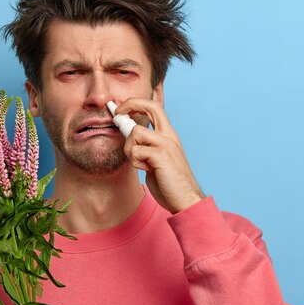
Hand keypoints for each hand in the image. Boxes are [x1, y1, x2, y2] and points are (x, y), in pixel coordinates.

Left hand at [115, 98, 204, 213]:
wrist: (185, 200)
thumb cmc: (169, 183)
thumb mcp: (156, 160)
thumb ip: (146, 148)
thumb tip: (128, 139)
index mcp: (169, 136)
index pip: (155, 108)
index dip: (136, 104)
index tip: (121, 109)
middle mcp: (169, 136)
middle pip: (150, 107)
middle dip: (131, 104)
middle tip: (118, 113)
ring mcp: (166, 144)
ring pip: (136, 132)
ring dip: (130, 149)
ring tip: (140, 163)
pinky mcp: (161, 155)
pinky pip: (136, 150)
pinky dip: (135, 161)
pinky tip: (146, 170)